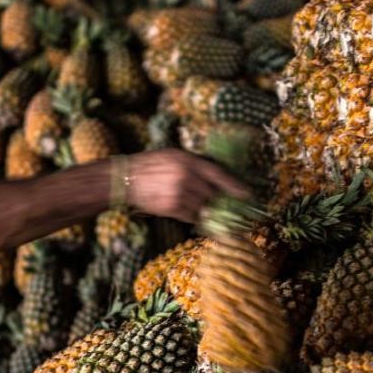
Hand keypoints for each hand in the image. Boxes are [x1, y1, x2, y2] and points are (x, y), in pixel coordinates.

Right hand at [125, 150, 247, 222]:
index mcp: (188, 161)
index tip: (247, 195)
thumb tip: (217, 176)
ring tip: (193, 204)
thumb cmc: (150, 164)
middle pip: (212, 194)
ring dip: (203, 209)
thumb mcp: (174, 155)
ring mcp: (179, 193)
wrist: (124, 178)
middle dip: (217, 200)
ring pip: (202, 207)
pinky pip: (191, 216)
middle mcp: (186, 177)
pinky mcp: (171, 208)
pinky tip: (183, 209)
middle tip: (221, 204)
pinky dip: (192, 216)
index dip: (235, 186)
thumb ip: (195, 163)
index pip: (218, 175)